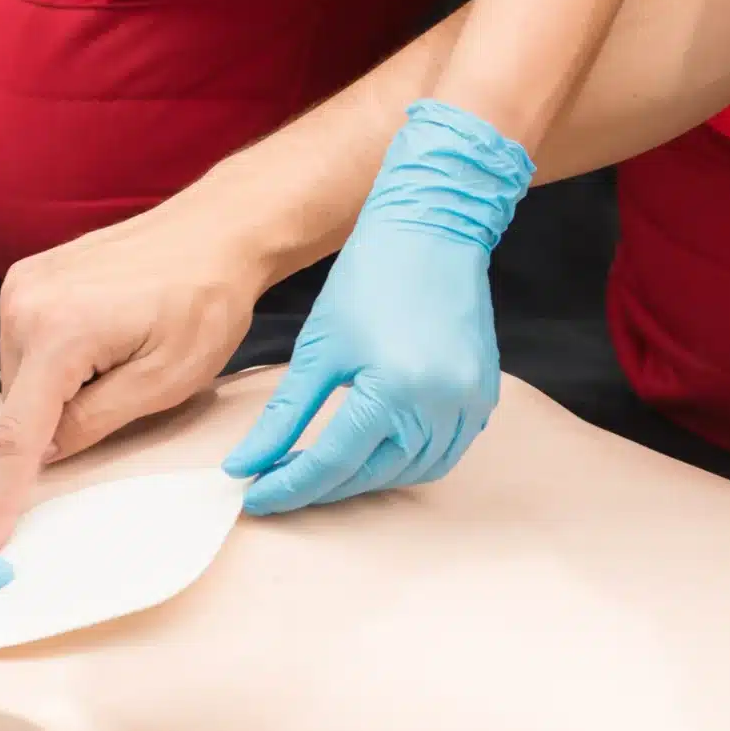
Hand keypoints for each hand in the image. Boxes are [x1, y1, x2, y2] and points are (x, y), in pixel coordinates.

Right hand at [0, 200, 267, 548]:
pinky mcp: (30, 275)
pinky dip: (57, 361)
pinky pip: (28, 344)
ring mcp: (23, 283)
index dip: (0, 496)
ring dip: (60, 389)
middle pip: (20, 405)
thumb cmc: (205, 302)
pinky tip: (106, 338)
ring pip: (22, 377)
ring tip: (124, 353)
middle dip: (58, 422)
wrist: (219, 229)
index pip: (17, 435)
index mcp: (59, 332)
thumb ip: (94, 423)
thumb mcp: (164, 382)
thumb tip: (45, 454)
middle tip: (128, 390)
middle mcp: (25, 302)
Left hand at [223, 101, 532, 516]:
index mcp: (392, 392)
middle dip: (323, 486)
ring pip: (410, 472)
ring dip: (365, 478)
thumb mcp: (317, 350)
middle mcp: (439, 406)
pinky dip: (406, 461)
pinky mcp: (482, 397)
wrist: (432, 231)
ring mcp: (468, 404)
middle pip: (371, 474)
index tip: (255, 500)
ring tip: (322, 470)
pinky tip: (374, 451)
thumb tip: (246, 465)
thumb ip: (283, 416)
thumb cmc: (369, 279)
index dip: (289, 487)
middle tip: (279, 483)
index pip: (332, 464)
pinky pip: (443, 451)